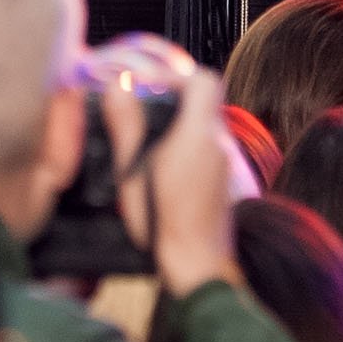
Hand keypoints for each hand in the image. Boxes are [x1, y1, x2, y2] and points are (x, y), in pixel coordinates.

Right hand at [113, 69, 240, 298]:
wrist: (199, 266)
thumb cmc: (164, 222)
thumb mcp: (134, 173)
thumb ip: (127, 127)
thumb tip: (118, 86)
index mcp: (199, 133)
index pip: (203, 80)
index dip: (176, 75)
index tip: (147, 83)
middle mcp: (218, 142)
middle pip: (203, 100)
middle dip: (171, 97)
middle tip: (139, 108)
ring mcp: (223, 162)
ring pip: (203, 123)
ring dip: (177, 120)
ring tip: (143, 135)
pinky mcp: (220, 180)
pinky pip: (204, 146)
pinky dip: (183, 142)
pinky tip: (158, 163)